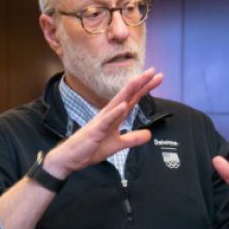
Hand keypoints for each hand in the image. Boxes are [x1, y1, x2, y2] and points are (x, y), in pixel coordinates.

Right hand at [44, 68, 163, 178]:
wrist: (71, 157)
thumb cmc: (91, 148)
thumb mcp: (117, 145)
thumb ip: (133, 139)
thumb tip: (149, 135)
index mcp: (114, 117)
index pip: (132, 99)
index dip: (145, 89)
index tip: (157, 77)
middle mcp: (108, 115)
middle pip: (127, 96)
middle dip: (139, 84)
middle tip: (152, 71)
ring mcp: (101, 122)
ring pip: (116, 103)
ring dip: (127, 91)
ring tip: (138, 80)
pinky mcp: (95, 131)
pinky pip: (106, 121)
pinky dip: (114, 113)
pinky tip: (123, 106)